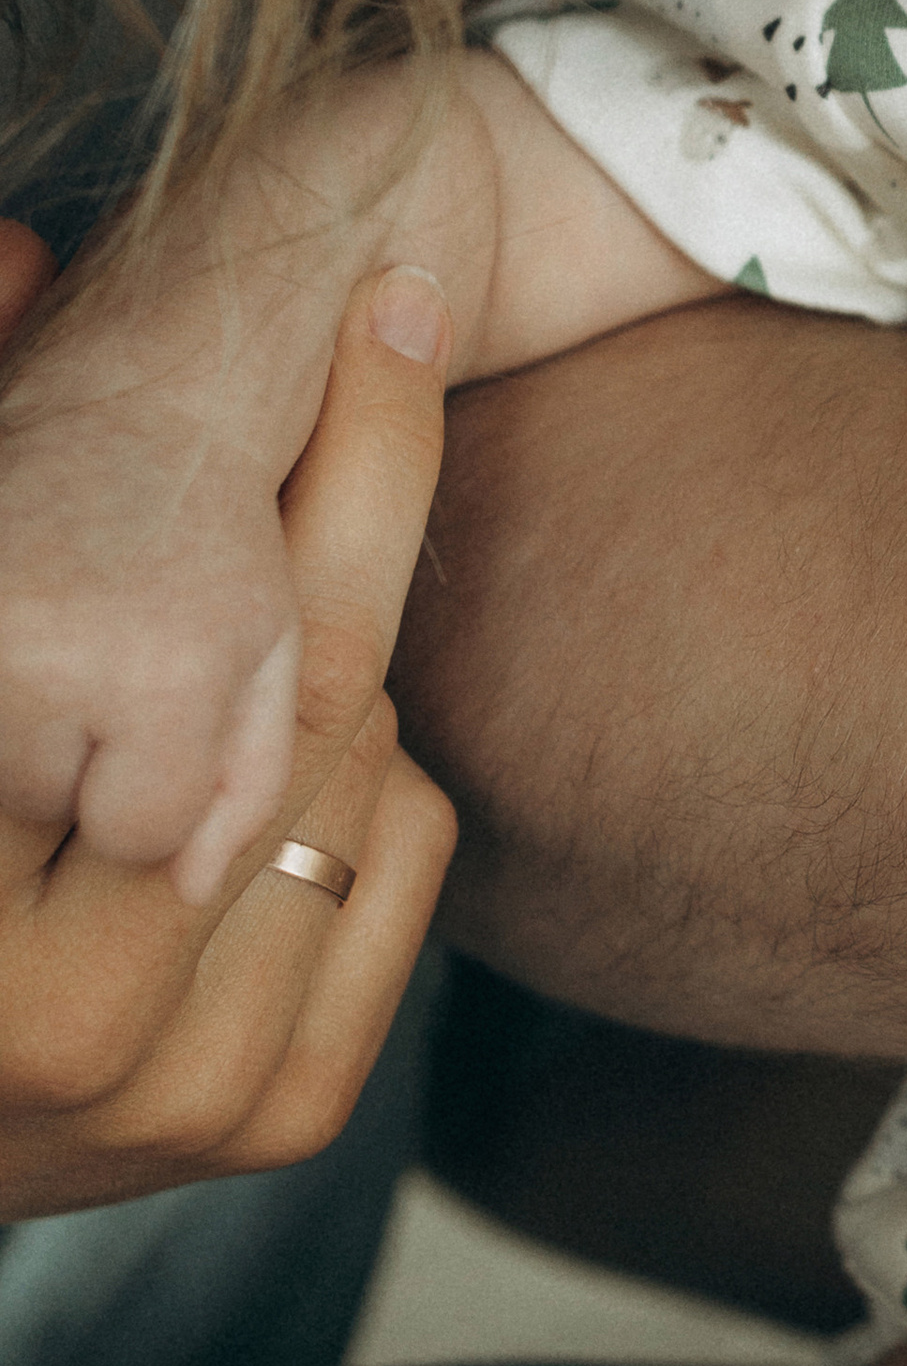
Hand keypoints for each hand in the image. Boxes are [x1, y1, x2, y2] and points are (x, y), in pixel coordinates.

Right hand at [0, 228, 457, 1222]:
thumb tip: (20, 246)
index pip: (244, 652)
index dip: (338, 453)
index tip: (392, 297)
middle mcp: (94, 1037)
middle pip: (322, 699)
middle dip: (343, 515)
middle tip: (384, 340)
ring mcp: (201, 1101)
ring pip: (374, 766)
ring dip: (334, 662)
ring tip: (239, 616)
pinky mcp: (286, 1119)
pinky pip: (409, 851)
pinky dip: (370, 770)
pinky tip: (270, 754)